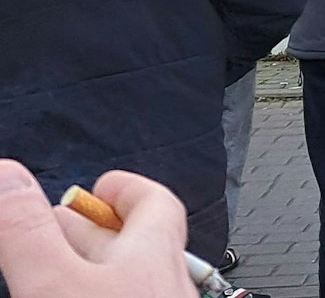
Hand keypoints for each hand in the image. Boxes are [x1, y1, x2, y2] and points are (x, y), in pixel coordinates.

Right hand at [0, 161, 193, 296]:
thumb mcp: (58, 283)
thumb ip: (30, 232)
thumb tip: (10, 176)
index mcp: (158, 253)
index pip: (155, 200)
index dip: (123, 188)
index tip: (98, 185)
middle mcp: (172, 281)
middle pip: (140, 241)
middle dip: (95, 231)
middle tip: (59, 226)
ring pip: (133, 278)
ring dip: (95, 268)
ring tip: (59, 268)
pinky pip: (132, 297)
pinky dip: (102, 291)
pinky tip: (81, 296)